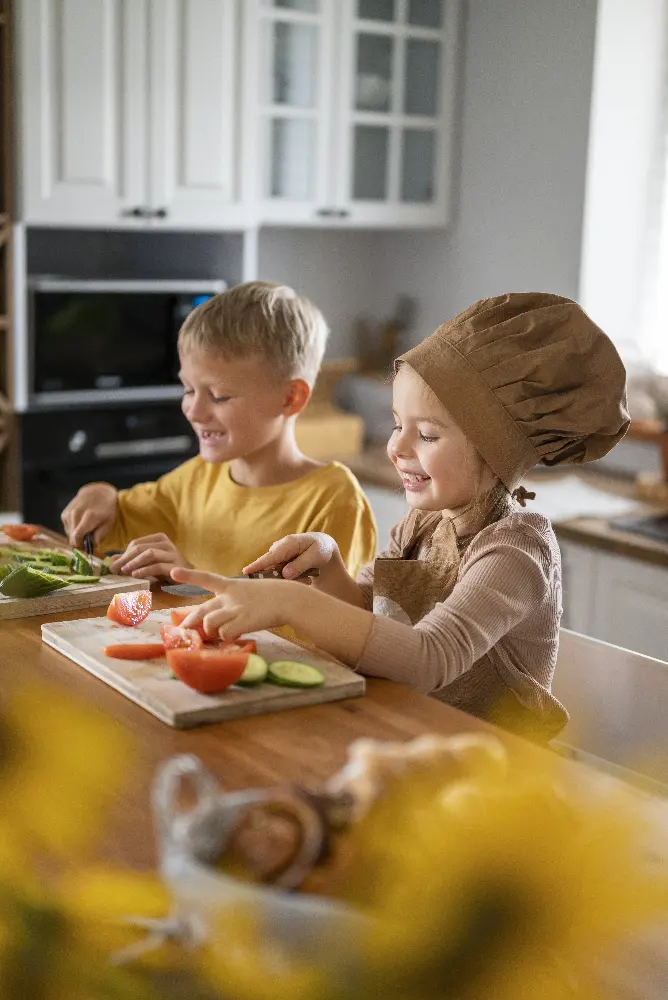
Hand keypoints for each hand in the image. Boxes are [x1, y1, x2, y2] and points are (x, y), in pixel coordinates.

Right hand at [61, 482, 117, 548]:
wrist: (97, 493)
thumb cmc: (106, 510)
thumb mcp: (108, 523)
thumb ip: (100, 536)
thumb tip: (92, 547)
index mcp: (88, 517)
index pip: (76, 536)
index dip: (80, 545)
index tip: (86, 547)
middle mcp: (76, 514)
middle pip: (72, 537)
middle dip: (79, 542)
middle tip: (88, 539)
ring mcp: (68, 513)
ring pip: (69, 534)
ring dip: (76, 535)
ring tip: (86, 529)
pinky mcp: (64, 514)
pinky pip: (67, 528)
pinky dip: (73, 529)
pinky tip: (81, 524)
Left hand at [110, 533, 190, 579]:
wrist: (189, 577)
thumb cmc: (166, 568)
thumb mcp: (147, 562)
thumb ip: (132, 559)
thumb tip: (111, 560)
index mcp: (159, 538)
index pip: (136, 543)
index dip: (123, 554)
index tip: (113, 565)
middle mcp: (167, 543)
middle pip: (141, 547)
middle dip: (125, 558)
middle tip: (114, 569)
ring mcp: (173, 554)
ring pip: (150, 554)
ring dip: (134, 563)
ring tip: (124, 571)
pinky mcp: (176, 566)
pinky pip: (158, 566)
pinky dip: (145, 570)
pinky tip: (136, 575)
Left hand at [170, 567, 291, 638]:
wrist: (289, 599)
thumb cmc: (273, 598)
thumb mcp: (250, 594)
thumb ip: (233, 605)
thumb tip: (220, 625)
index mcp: (232, 586)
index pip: (206, 578)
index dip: (189, 575)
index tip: (173, 572)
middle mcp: (229, 597)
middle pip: (201, 610)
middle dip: (189, 622)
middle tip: (184, 631)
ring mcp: (235, 608)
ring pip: (209, 624)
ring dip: (212, 633)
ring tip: (220, 636)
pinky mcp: (242, 620)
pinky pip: (225, 634)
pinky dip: (227, 639)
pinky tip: (235, 638)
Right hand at [243, 532, 338, 580]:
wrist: (322, 545)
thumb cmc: (320, 548)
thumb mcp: (315, 555)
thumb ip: (300, 564)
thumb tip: (285, 574)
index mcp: (288, 544)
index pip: (270, 557)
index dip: (258, 565)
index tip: (246, 572)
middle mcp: (279, 548)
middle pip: (270, 567)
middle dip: (282, 578)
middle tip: (306, 580)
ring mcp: (278, 555)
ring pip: (276, 573)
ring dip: (291, 579)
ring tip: (309, 577)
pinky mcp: (279, 562)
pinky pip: (280, 574)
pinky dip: (292, 578)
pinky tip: (307, 577)